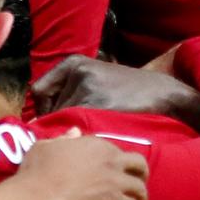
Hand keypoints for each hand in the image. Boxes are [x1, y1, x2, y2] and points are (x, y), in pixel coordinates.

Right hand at [15, 130, 147, 199]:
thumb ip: (64, 138)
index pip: (117, 151)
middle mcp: (111, 160)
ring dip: (142, 198)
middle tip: (139, 184)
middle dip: (142, 174)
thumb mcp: (46, 145)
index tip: (116, 171)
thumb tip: (75, 132)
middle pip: (140, 165)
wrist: (39, 195)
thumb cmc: (38, 170)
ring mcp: (115, 182)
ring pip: (140, 189)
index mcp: (96, 145)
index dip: (118, 162)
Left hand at [32, 55, 199, 130]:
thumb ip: (68, 92)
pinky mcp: (98, 104)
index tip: (58, 122)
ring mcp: (87, 87)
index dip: (45, 111)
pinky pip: (77, 128)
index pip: (39, 91)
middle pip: (48, 108)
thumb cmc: (129, 93)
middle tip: (79, 132)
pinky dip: (83, 136)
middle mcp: (77, 72)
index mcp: (73, 63)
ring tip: (93, 132)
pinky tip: (98, 137)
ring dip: (72, 132)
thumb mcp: (96, 79)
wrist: (164, 95)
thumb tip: (35, 122)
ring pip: (62, 121)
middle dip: (59, 123)